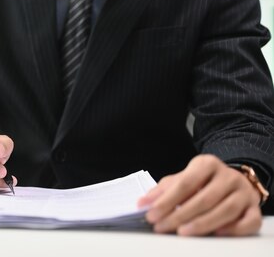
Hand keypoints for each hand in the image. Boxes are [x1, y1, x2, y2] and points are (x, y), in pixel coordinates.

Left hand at [138, 154, 261, 235]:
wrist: (233, 179)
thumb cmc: (202, 182)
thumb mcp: (182, 179)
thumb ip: (163, 190)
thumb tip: (143, 203)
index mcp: (207, 164)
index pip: (185, 183)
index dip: (167, 200)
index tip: (151, 214)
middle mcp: (228, 176)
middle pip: (205, 198)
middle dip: (181, 215)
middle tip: (162, 226)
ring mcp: (244, 192)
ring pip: (226, 210)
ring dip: (203, 224)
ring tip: (182, 232)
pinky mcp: (255, 208)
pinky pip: (249, 221)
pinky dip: (234, 228)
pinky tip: (217, 233)